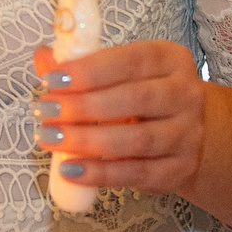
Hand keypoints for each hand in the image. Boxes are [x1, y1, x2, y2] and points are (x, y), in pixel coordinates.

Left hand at [32, 40, 208, 196]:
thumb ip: (83, 65)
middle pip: (135, 99)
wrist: (189, 134)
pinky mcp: (179, 169)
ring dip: (87, 140)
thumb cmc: (145, 97)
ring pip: (136, 140)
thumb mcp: (122, 73)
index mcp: (170, 60)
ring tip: (51, 138)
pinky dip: (100, 173)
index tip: (52, 79)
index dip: (89, 70)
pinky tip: (70, 169)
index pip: (130, 60)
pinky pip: (137, 174)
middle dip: (84, 106)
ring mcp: (187, 135)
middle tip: (47, 110)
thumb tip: (43, 58)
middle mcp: (185, 94)